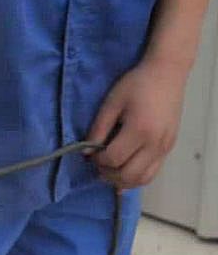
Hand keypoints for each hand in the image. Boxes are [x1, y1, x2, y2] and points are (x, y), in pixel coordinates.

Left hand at [88, 57, 189, 189]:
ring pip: (142, 179)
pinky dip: (136, 177)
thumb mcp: (111, 103)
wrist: (167, 73)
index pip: (113, 159)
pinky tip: (123, 174)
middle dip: (108, 174)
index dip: (98, 161)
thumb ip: (98, 130)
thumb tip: (86, 153)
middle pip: (128, 175)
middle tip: (98, 165)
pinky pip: (152, 172)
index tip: (91, 152)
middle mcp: (155, 143)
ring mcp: (165, 147)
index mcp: (139, 130)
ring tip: (110, 170)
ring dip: (122, 181)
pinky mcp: (169, 148)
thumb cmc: (136, 84)